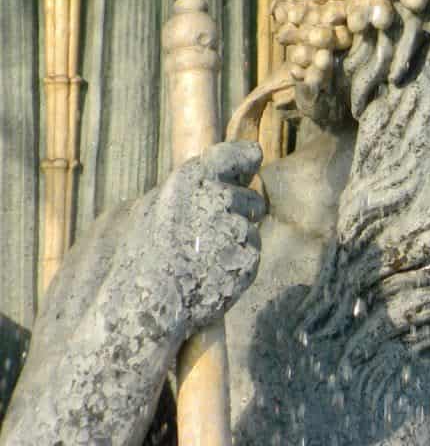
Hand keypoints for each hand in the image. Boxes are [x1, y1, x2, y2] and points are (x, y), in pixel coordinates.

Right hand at [135, 141, 264, 335]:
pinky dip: (238, 263)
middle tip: (207, 237)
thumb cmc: (145, 257)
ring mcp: (236, 228)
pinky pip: (252, 253)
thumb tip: (232, 171)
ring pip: (251, 228)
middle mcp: (219, 197)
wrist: (144, 307)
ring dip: (236, 241)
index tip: (253, 159)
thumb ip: (193, 186)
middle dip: (238, 213)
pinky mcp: (249, 258)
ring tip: (203, 259)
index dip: (246, 158)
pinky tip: (212, 274)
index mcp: (193, 179)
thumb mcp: (157, 208)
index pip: (238, 155)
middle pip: (251, 198)